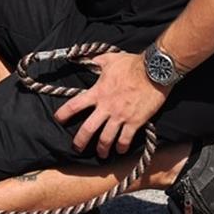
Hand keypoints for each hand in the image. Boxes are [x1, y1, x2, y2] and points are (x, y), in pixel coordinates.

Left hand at [53, 51, 169, 157]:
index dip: (63, 114)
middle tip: (77, 148)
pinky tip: (120, 150)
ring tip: (101, 154)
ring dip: (102, 149)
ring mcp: (120, 116)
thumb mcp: (109, 59)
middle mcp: (106, 106)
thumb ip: (97, 61)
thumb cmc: (132, 64)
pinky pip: (125, 139)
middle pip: (88, 129)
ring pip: (106, 139)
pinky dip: (121, 147)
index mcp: (97, 92)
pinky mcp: (135, 122)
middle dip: (80, 141)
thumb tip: (89, 59)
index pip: (74, 105)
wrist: (155, 71)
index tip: (58, 119)